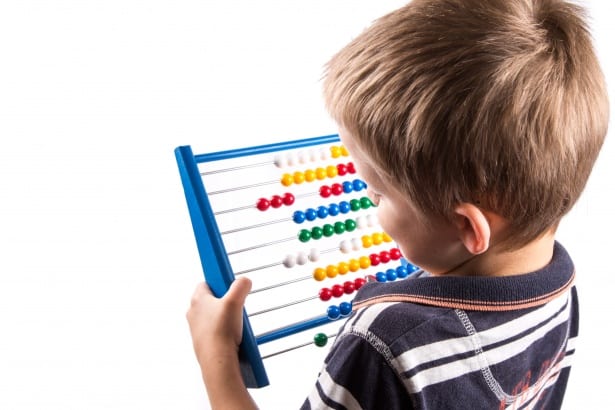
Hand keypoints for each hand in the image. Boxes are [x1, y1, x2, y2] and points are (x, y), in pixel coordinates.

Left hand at [187, 277, 258, 408]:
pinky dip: (225, 333)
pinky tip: (235, 337)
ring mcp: (198, 329)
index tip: (229, 285)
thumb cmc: (221, 331)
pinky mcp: (203, 342)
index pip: (206, 283)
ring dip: (226, 319)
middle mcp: (194, 313)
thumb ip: (241, 286)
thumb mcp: (235, 301)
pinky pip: (216, 332)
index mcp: (197, 300)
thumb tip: (244, 281)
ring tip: (238, 324)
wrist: (217, 360)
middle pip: (212, 301)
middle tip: (237, 306)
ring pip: (215, 318)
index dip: (219, 283)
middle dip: (226, 302)